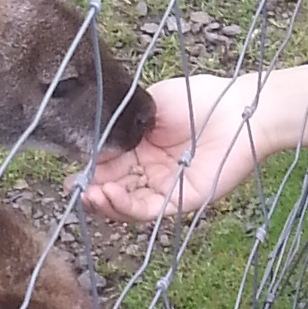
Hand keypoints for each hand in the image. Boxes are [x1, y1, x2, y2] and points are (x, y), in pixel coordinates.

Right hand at [83, 68, 307, 225]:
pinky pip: (149, 210)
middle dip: (91, 191)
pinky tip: (110, 193)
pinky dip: (126, 206)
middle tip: (72, 188)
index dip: (89, 170)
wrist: (238, 109)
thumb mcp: (150, 105)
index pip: (109, 166)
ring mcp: (167, 188)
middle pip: (115, 189)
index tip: (69, 170)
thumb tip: (92, 132)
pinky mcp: (183, 200)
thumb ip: (122, 120)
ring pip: (128, 205)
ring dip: (105, 203)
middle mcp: (152, 172)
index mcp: (143, 149)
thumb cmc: (199, 99)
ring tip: (88, 194)